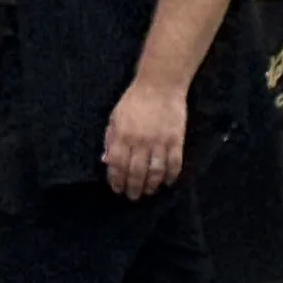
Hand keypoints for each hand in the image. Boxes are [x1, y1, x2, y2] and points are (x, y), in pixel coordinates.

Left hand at [104, 79, 190, 200]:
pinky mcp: (175, 140)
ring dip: (152, 185)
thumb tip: (107, 160)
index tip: (117, 189)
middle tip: (133, 196)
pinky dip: (171, 176)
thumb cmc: (134, 101)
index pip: (117, 165)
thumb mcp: (115, 118)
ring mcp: (159, 142)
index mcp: (122, 135)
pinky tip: (167, 182)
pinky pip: (174, 163)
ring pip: (155, 171)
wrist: (160, 85)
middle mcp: (140, 141)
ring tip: (149, 191)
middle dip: (133, 187)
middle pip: (136, 172)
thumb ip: (111, 140)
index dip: (117, 180)